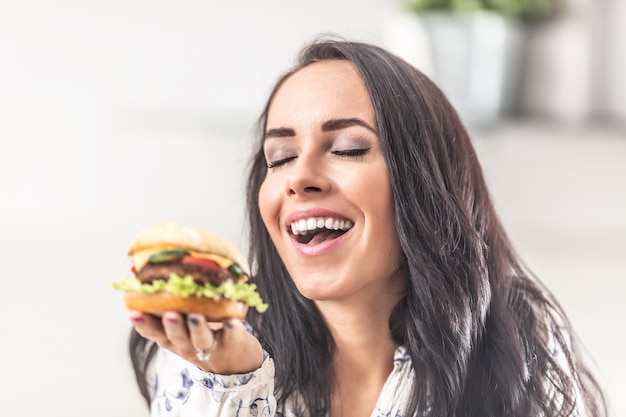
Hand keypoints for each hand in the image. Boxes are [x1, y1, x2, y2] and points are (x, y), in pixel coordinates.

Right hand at [129, 310, 263, 373]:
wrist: (235, 362)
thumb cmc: (203, 335)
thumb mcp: (182, 325)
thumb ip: (171, 306)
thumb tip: (154, 274)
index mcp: (173, 339)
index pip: (155, 333)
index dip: (144, 324)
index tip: (134, 312)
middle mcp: (188, 346)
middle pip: (177, 338)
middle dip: (171, 326)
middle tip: (169, 313)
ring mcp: (210, 347)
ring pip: (200, 340)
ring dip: (197, 328)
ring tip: (196, 316)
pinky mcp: (232, 345)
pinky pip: (231, 337)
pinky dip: (231, 329)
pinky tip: (232, 321)